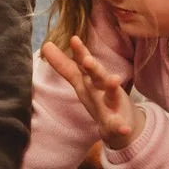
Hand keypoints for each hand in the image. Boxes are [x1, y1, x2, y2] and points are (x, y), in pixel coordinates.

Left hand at [42, 36, 143, 151]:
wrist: (122, 125)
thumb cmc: (99, 98)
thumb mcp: (81, 81)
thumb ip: (64, 65)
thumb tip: (45, 44)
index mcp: (91, 80)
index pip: (84, 63)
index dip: (80, 52)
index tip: (74, 39)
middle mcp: (102, 89)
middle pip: (98, 75)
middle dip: (94, 67)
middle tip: (88, 59)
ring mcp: (112, 105)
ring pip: (112, 95)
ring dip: (113, 87)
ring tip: (114, 79)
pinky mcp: (117, 124)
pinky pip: (119, 125)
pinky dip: (122, 127)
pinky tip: (123, 129)